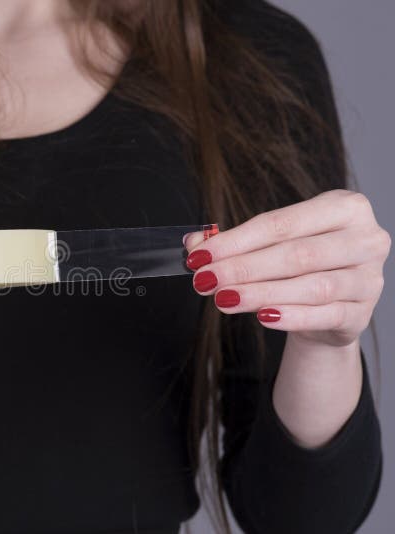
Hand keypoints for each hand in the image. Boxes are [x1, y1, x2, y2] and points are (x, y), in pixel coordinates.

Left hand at [183, 189, 389, 347]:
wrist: (330, 307)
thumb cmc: (299, 266)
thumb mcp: (269, 245)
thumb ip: (233, 243)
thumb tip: (193, 243)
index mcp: (344, 207)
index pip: (281, 224)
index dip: (236, 241)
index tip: (199, 255)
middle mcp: (365, 238)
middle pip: (297, 254)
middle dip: (243, 268)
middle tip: (205, 280)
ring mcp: (370, 277)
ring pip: (311, 286)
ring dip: (260, 293)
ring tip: (224, 299)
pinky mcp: (363, 313)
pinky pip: (325, 315)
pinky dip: (291, 316)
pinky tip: (263, 318)